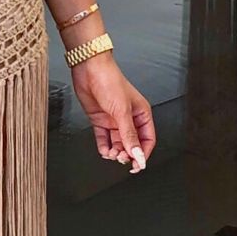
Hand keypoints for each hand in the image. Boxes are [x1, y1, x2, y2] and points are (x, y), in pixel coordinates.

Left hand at [68, 49, 155, 172]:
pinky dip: (104, 146)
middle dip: (127, 154)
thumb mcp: (123, 111)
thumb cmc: (110, 81)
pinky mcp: (100, 120)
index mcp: (141, 114)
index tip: (137, 165)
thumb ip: (129, 135)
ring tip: (111, 154)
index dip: (143, 154)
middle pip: (132, 144)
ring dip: (115, 151)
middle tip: (121, 159)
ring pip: (118, 143)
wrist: (89, 70)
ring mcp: (114, 120)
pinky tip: (104, 150)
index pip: (147, 140)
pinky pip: (104, 138)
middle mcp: (129, 118)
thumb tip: (137, 154)